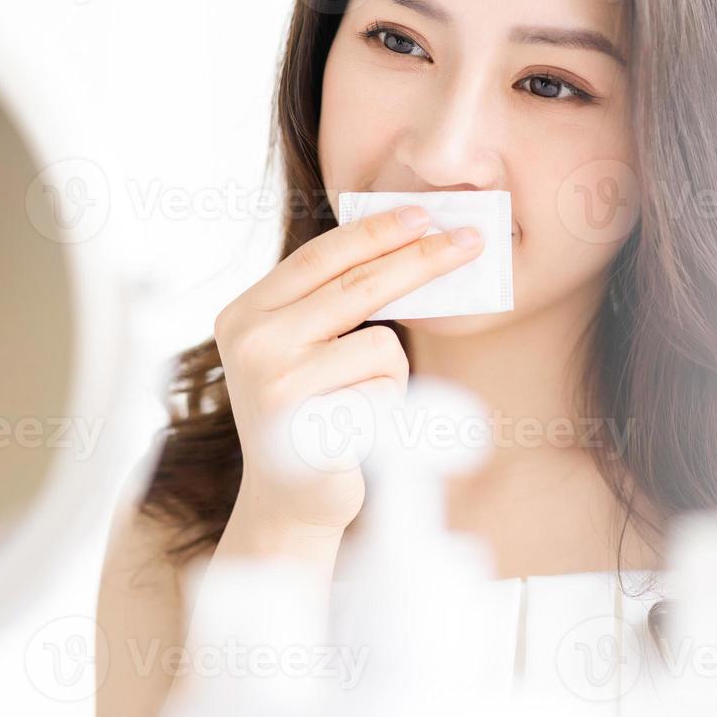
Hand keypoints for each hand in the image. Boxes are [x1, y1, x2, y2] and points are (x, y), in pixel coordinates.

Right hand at [212, 204, 483, 532]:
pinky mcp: (311, 429)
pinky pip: (387, 396)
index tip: (425, 213)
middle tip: (471, 241)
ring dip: (392, 375)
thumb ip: (331, 299)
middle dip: (421, 260)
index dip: (376, 231)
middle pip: (359, 288)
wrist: (289, 502)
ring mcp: (277, 387)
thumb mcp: (304, 345)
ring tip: (361, 403)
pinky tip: (360, 433)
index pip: (321, 258)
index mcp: (244, 314)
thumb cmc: (312, 411)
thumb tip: (410, 235)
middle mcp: (252, 344)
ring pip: (382, 347)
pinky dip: (390, 412)